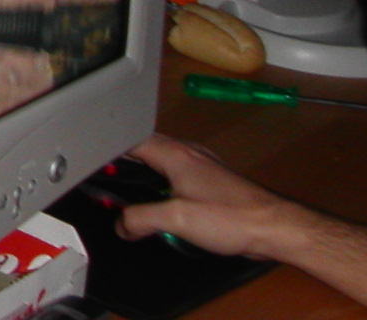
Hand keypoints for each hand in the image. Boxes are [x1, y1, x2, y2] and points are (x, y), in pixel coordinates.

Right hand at [116, 133, 305, 260]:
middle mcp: (187, 152)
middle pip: (144, 146)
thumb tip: (122, 224)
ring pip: (161, 159)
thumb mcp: (176, 220)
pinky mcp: (212, 180)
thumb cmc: (230, 217)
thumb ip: (142, 219)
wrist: (276, 227)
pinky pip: (177, 173)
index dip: (107, 147)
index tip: (90, 160)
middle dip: (123, 161)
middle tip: (107, 180)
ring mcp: (202, 164)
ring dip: (145, 173)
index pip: (130, 138)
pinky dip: (163, 183)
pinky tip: (163, 203)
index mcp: (175, 153)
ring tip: (131, 193)